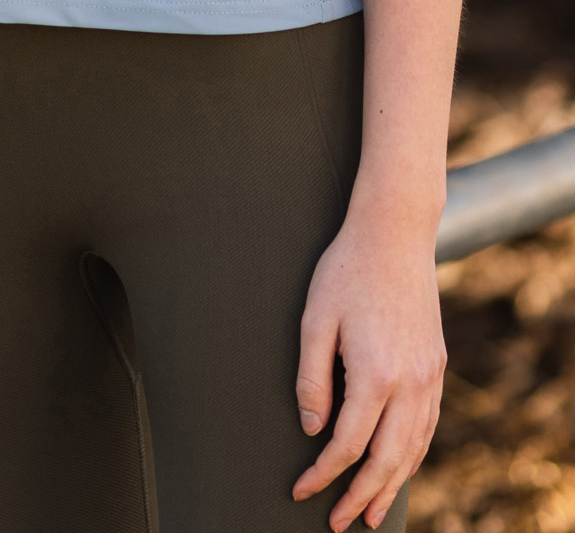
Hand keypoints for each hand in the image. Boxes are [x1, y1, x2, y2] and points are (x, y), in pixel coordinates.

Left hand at [292, 206, 445, 528]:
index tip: (302, 489)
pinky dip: (413, 455)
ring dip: (392, 485)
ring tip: (372, 513)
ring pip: (414, 449)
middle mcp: (409, 383)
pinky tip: (399, 468)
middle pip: (387, 460)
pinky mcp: (436, 366)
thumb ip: (312, 378)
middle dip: (361, 496)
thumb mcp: (314, 319)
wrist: (394, 234)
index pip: (348, 444)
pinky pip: (428, 426)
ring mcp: (428, 376)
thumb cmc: (346, 271)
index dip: (323, 473)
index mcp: (375, 374)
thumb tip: (311, 429)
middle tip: (339, 523)